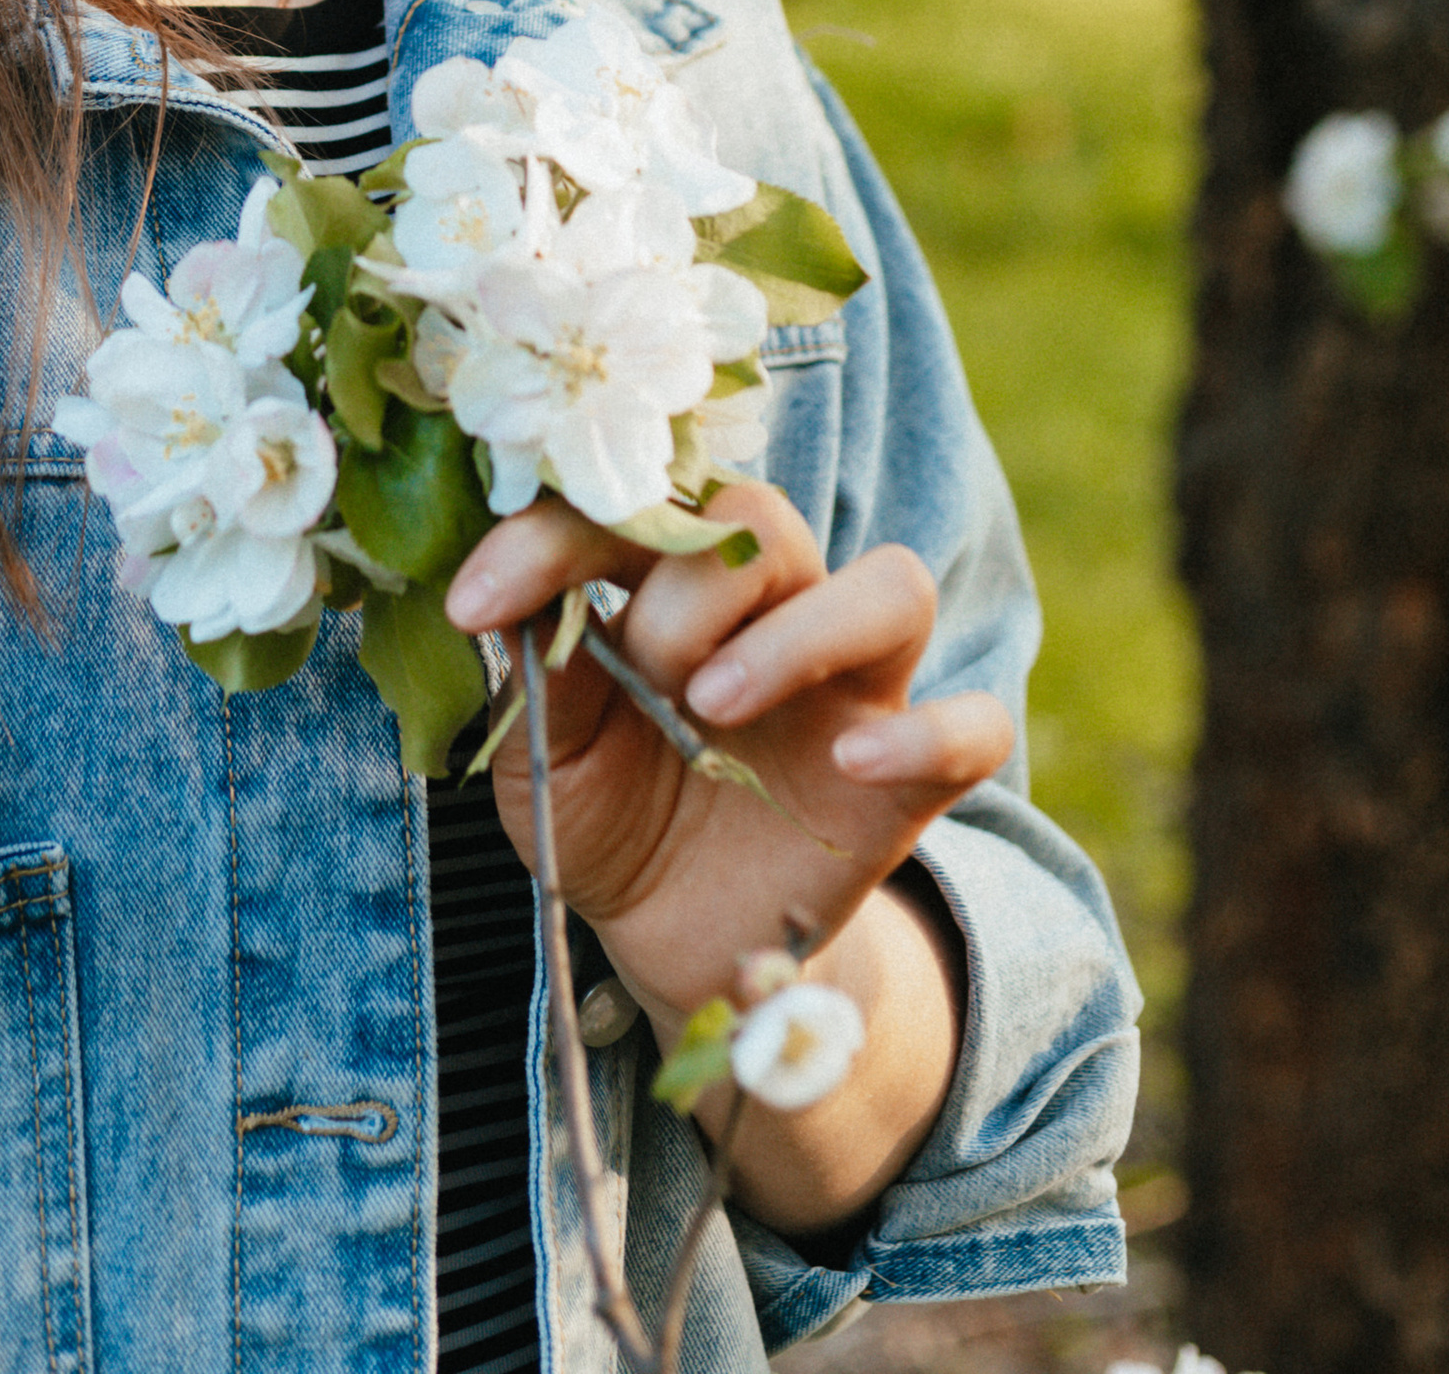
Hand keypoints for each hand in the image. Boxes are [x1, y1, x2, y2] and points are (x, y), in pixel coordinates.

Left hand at [444, 481, 1012, 1235]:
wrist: (674, 943)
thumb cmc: (607, 817)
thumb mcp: (545, 764)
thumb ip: (540, 684)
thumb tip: (507, 609)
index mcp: (676, 584)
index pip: (633, 505)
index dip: (553, 533)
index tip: (476, 600)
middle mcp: (775, 609)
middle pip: (768, 520)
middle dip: (692, 585)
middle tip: (645, 673)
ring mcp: (854, 688)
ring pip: (891, 587)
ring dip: (802, 631)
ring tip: (715, 704)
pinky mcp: (911, 776)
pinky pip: (972, 726)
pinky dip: (929, 731)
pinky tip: (855, 760)